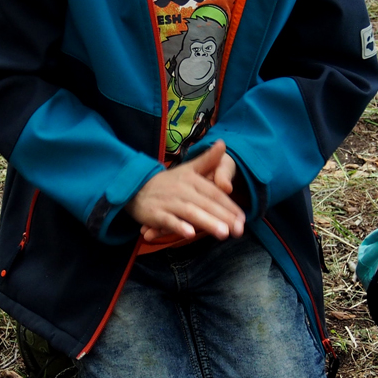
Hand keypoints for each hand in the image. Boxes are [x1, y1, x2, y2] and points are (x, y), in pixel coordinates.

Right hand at [127, 140, 244, 242]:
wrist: (134, 187)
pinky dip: (178, 226)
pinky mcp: (154, 213)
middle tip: (239, 230)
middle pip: (206, 203)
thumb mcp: (188, 169)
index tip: (243, 219)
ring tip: (223, 233)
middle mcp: (182, 189)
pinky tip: (190, 234)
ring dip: (207, 222)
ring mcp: (168, 201)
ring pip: (190, 212)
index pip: (215, 193)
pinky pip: (168, 220)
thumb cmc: (167, 182)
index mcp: (192, 179)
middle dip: (224, 217)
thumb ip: (208, 160)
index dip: (229, 205)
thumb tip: (223, 143)